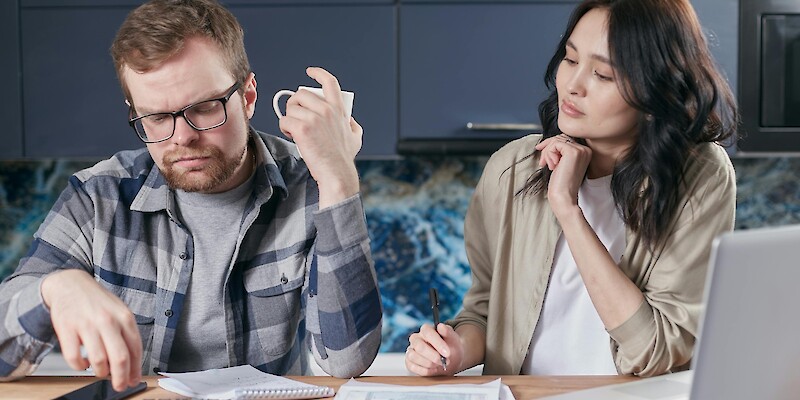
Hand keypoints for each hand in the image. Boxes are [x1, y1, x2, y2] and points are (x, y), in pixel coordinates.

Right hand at [41, 269, 141, 391]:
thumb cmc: (96, 301)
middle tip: (119, 386)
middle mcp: (107, 321)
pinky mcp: (67, 329)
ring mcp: (87, 325)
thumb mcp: (119, 312)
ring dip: (100, 372)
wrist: (70, 284)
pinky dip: (80, 366)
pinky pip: (74, 358)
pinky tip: (83, 362)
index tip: (133, 381)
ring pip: (99, 361)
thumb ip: (125, 335)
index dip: (135, 370)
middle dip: (121, 378)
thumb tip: (131, 365)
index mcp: (124, 317)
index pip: (135, 349)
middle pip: (120, 358)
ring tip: (100, 371)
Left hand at [278, 67, 361, 207]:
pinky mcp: (302, 129)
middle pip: (301, 94)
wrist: (336, 173)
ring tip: (295, 130)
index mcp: (338, 109)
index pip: (329, 82)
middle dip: (295, 104)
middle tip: (296, 117)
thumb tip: (349, 119)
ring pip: (291, 108)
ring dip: (289, 117)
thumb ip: (352, 124)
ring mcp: (314, 119)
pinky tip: (291, 135)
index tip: (310, 72)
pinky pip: (284, 120)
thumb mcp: (356, 137)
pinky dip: (284, 127)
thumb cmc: (344, 158)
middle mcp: (326, 110)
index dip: (318, 74)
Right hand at [405, 323, 462, 375]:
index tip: (447, 353)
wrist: (451, 359)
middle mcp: (416, 338)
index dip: (437, 343)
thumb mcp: (453, 338)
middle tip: (445, 361)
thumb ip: (448, 332)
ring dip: (429, 364)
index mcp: (426, 329)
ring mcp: (411, 350)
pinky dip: (425, 370)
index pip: (427, 333)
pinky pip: (412, 367)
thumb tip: (441, 326)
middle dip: (434, 356)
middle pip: (419, 346)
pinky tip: (434, 369)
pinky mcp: (409, 362)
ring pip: (413, 357)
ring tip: (439, 364)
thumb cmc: (450, 346)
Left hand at [534, 134, 591, 218]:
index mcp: (585, 152)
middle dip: (547, 148)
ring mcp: (580, 150)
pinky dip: (548, 154)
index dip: (551, 145)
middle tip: (542, 162)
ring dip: (547, 153)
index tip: (541, 151)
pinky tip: (552, 166)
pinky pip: (555, 144)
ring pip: (556, 140)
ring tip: (547, 165)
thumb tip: (547, 141)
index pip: (565, 139)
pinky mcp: (573, 152)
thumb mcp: (561, 163)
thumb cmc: (560, 184)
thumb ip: (559, 152)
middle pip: (560, 137)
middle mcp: (585, 150)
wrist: (564, 197)